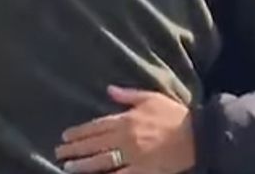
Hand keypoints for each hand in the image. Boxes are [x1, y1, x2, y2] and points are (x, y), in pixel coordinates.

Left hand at [56, 86, 194, 173]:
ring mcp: (133, 156)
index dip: (79, 132)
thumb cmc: (174, 115)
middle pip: (94, 144)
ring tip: (68, 167)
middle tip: (59, 153)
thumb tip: (109, 89)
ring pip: (102, 161)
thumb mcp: (151, 98)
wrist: (196, 135)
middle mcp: (125, 138)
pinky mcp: (142, 171)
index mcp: (126, 119)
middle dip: (75, 149)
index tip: (65, 136)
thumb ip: (128, 95)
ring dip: (83, 165)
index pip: (96, 126)